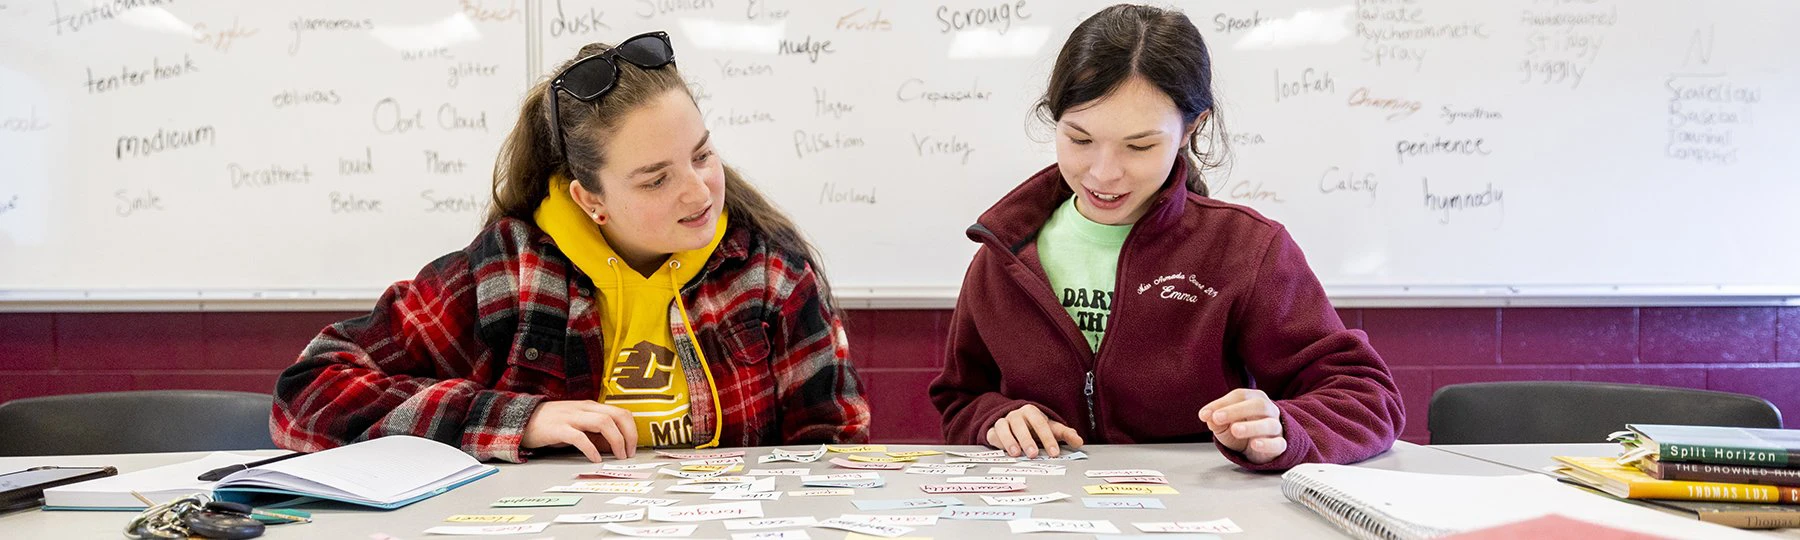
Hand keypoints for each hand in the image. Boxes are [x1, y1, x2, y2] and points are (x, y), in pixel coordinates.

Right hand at [522, 400, 638, 461]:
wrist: (522, 420)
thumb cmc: (552, 424)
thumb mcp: (578, 424)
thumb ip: (596, 432)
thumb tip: (615, 446)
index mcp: (590, 407)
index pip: (620, 412)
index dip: (632, 429)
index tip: (633, 446)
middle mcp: (584, 409)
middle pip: (616, 416)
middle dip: (628, 435)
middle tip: (629, 453)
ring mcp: (571, 417)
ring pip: (603, 422)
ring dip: (615, 440)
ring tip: (618, 456)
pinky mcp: (558, 429)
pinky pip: (579, 437)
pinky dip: (591, 448)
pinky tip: (595, 459)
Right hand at [986, 404, 1083, 458]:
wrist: (1013, 422)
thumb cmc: (1033, 426)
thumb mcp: (1050, 428)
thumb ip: (1065, 434)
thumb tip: (1079, 441)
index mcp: (1031, 412)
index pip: (1040, 423)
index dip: (1047, 438)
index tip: (1054, 452)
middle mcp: (1016, 415)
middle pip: (1020, 424)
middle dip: (1027, 440)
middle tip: (1034, 454)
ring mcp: (1003, 422)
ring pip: (1003, 427)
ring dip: (1009, 440)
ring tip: (1016, 454)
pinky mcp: (993, 430)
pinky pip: (993, 434)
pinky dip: (998, 442)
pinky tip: (1004, 451)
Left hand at [1198, 389, 1285, 463]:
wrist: (1258, 448)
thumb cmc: (1241, 429)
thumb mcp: (1224, 424)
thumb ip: (1215, 419)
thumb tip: (1206, 416)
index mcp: (1254, 399)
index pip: (1240, 395)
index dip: (1222, 403)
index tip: (1206, 414)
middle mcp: (1268, 410)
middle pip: (1258, 405)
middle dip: (1237, 410)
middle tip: (1218, 418)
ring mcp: (1276, 427)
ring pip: (1269, 424)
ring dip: (1251, 427)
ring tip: (1234, 430)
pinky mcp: (1280, 445)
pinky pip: (1278, 443)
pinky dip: (1267, 444)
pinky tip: (1255, 444)